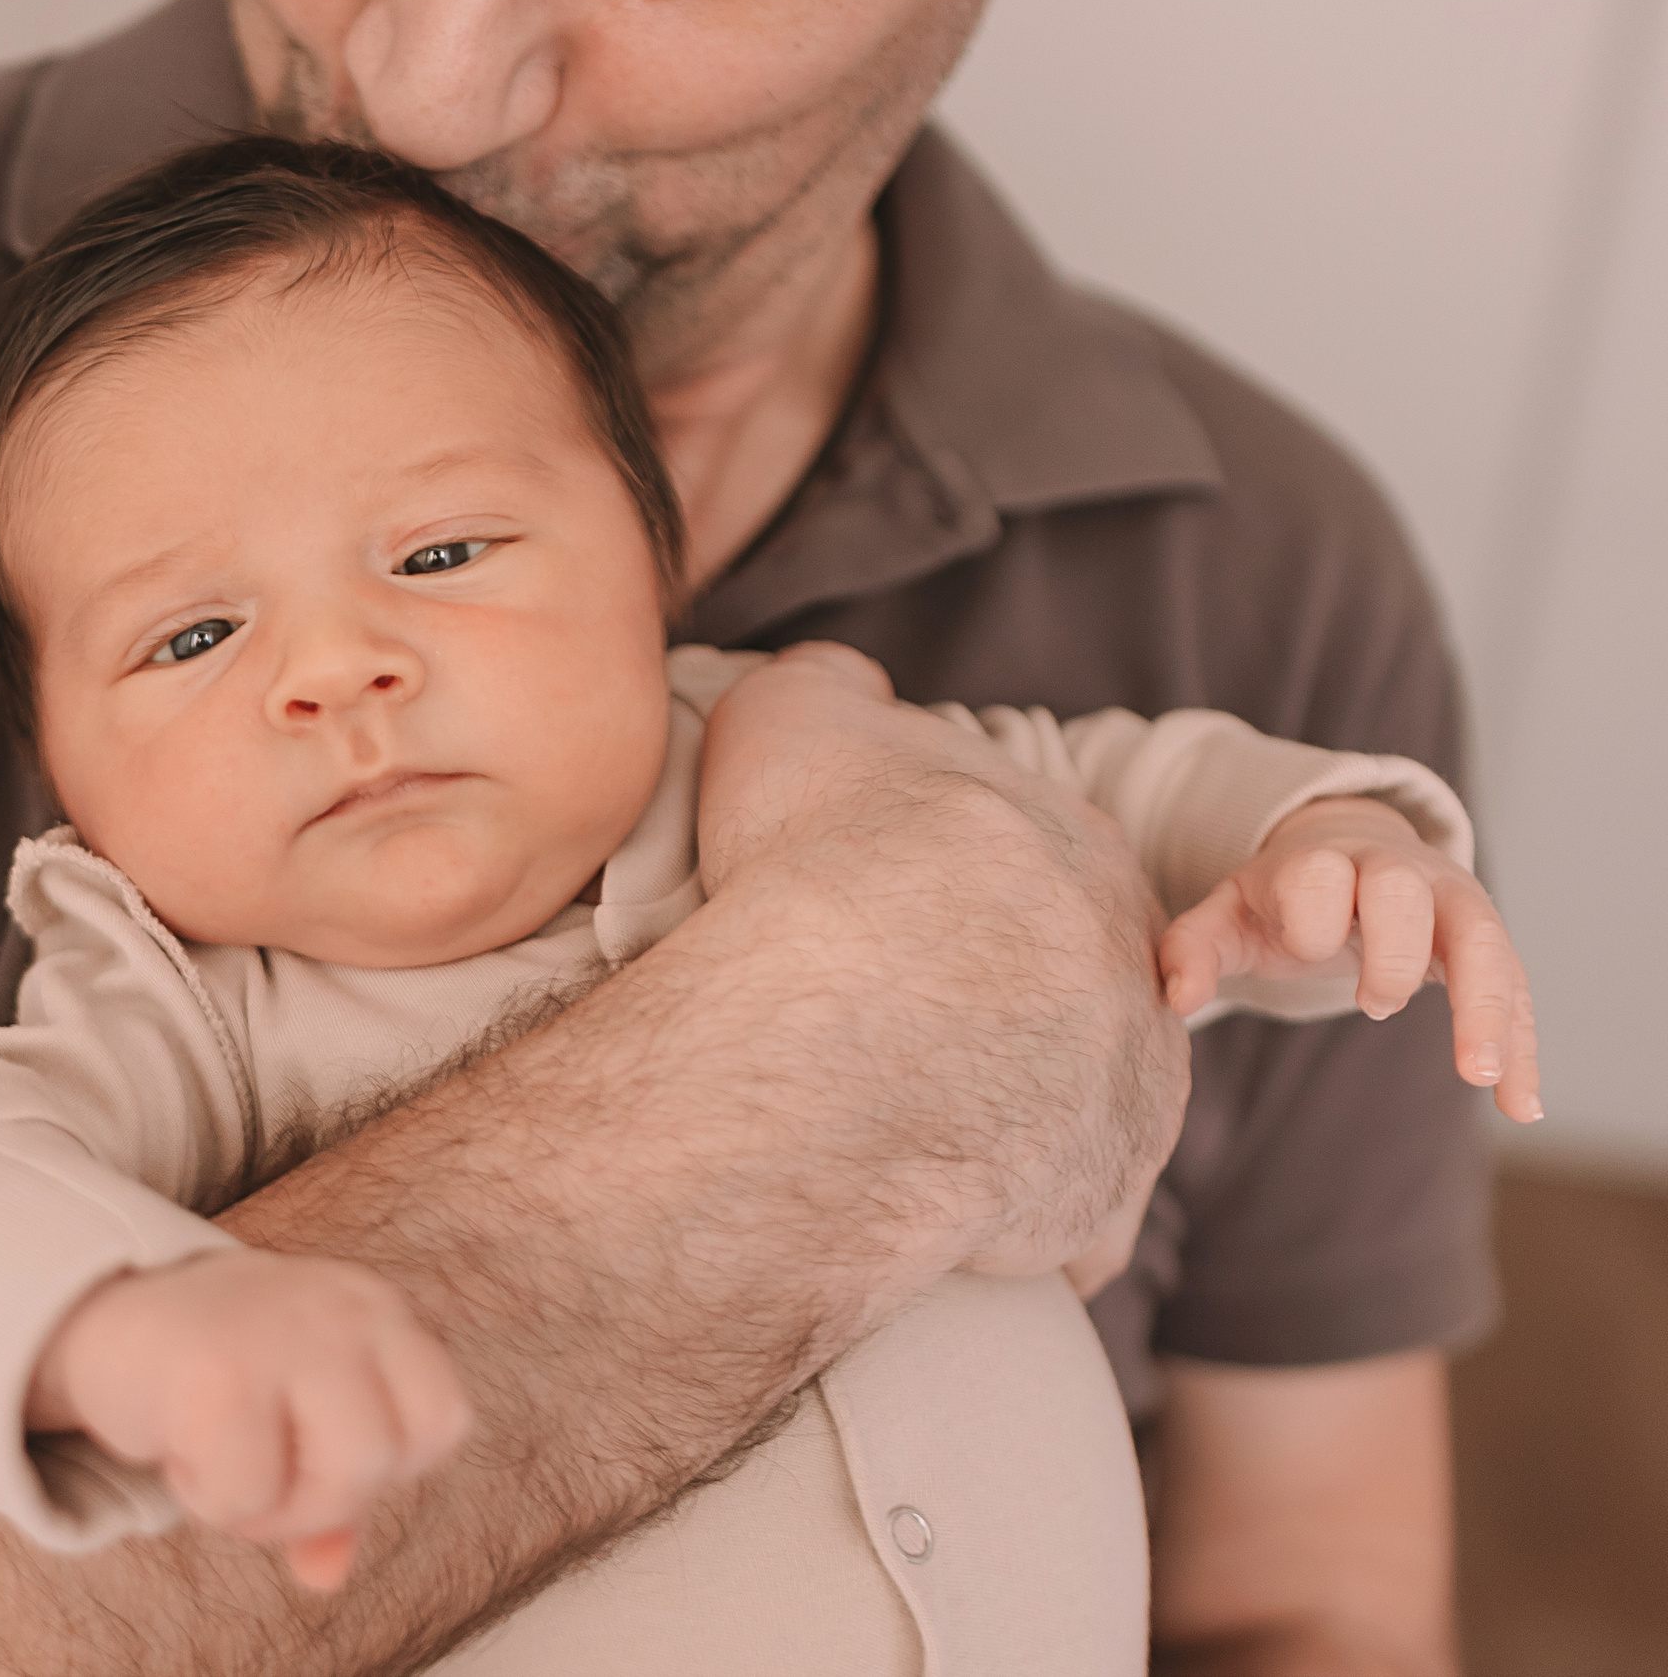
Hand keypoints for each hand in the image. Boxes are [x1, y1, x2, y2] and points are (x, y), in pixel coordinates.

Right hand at [26, 1250, 472, 1591]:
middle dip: (320, 1500)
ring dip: (271, 1508)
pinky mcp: (215, 1368)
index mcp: (375, 1310)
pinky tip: (178, 1445)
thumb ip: (330, 1490)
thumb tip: (327, 1574)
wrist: (104, 1316)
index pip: (443, 1419)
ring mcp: (284, 1329)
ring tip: (224, 1463)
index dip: (388, 1466)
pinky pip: (246, 1494)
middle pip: (387, 1460)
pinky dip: (207, 1498)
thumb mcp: (292, 1418)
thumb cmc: (217, 1374)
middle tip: (258, 1471)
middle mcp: (343, 1309)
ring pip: (341, 1480)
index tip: (316, 1449)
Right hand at [698, 639, 1189, 1286]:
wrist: (869, 1011)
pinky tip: (952, 1234)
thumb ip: (826, 691)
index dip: (945, 893)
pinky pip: (1072, 1222)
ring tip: (913, 1141)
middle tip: (894, 1040)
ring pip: (1079, 1105)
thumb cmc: (830, 852)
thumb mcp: (799, 714)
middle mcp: (1123, 963)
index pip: (1021, 868)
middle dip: (999, 1013)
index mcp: (1067, 848)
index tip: (880, 925)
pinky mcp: (1097, 1188)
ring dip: (1015, 1124)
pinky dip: (1019, 1229)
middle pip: (1065, 987)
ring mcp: (1123, 1083)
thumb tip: (838, 688)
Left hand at [1159, 795, 1540, 1122]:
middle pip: (1406, 893)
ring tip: (1481, 1076)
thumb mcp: (1228, 915)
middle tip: (1374, 1005)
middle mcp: (1394, 872)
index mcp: (1320, 861)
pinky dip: (1521, 1047)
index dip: (1313, 918)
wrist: (1348, 854)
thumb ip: (1193, 949)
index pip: (1321, 875)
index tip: (1304, 950)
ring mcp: (1448, 904)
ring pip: (1481, 941)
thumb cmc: (1282, 901)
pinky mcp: (1482, 945)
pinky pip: (1515, 991)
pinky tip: (1522, 1107)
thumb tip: (1177, 1000)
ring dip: (1485, 1006)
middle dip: (1393, 949)